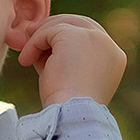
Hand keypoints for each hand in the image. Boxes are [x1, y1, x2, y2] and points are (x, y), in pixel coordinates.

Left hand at [7, 12, 126, 110]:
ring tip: (26, 56)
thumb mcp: (66, 77)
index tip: (43, 46)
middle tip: (29, 36)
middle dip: (52, 29)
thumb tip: (38, 37)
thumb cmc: (66, 106)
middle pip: (78, 23)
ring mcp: (95, 38)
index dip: (64, 38)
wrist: (70, 116)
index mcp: (113, 58)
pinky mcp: (77, 36)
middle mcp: (108, 45)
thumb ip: (60, 56)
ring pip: (62, 24)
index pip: (88, 36)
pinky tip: (26, 61)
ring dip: (40, 37)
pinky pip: (50, 31)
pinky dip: (34, 43)